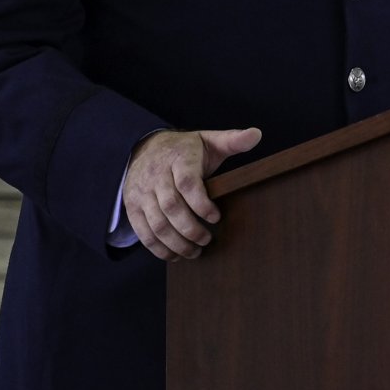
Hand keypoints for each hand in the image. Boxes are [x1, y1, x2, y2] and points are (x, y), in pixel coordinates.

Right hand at [122, 127, 261, 260]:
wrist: (145, 147)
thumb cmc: (185, 150)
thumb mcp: (208, 140)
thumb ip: (232, 140)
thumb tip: (256, 134)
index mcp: (178, 158)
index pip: (188, 184)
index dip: (202, 204)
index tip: (216, 217)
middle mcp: (156, 175)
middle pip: (171, 207)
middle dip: (190, 229)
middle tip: (207, 240)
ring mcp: (142, 191)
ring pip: (157, 223)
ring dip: (176, 243)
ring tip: (194, 252)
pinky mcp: (132, 205)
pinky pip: (142, 231)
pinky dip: (158, 248)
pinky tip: (175, 254)